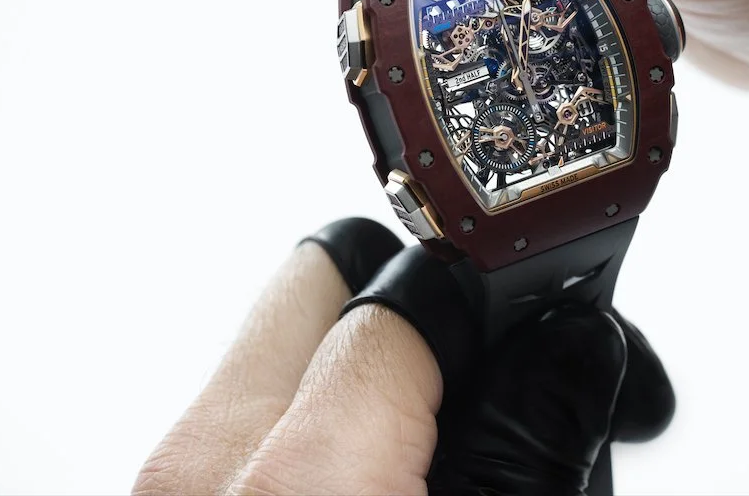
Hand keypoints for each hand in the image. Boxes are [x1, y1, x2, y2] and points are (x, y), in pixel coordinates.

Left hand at [133, 218, 671, 494]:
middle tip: (487, 368)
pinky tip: (384, 466)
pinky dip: (321, 415)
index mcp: (303, 478)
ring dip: (371, 359)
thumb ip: (525, 446)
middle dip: (414, 294)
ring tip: (443, 428)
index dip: (501, 291)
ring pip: (286, 341)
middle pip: (322, 273)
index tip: (551, 308)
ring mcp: (176, 486)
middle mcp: (206, 467)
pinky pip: (253, 412)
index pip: (411, 288)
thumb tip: (573, 349)